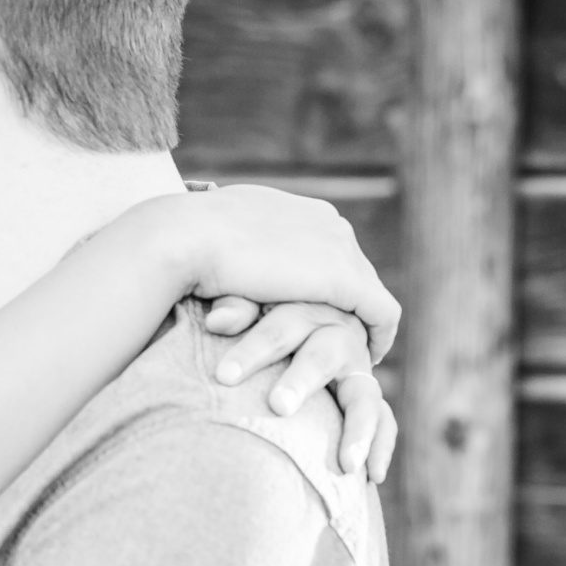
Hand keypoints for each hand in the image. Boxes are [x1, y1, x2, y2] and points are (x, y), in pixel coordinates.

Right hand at [162, 185, 399, 361]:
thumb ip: (240, 248)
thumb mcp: (219, 237)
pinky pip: (381, 312)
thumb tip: (231, 263)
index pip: (328, 246)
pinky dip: (381, 335)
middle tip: (347, 335)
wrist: (183, 237)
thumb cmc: (185, 241)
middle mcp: (327, 220)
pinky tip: (370, 357)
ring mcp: (339, 247)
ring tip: (360, 351)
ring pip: (369, 290)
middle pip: (354, 268)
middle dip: (352, 301)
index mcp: (298, 209)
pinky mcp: (344, 279)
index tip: (323, 306)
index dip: (328, 279)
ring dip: (365, 320)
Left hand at [205, 301, 398, 480]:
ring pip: (363, 395)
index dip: (251, 350)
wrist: (300, 324)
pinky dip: (381, 446)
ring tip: (347, 463)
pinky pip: (384, 420)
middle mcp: (338, 336)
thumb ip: (236, 308)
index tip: (223, 377)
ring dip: (357, 428)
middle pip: (321, 357)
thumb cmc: (258, 317)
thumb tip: (216, 321)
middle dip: (301, 382)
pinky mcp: (367, 395)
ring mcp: (358, 368)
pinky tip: (371, 476)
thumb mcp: (249, 304)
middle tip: (278, 406)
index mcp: (304, 311)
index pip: (277, 329)